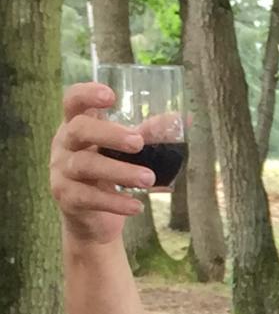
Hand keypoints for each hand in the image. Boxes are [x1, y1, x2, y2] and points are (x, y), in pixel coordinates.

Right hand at [49, 83, 152, 241]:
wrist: (93, 219)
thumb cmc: (109, 175)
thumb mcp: (125, 152)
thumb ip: (148, 135)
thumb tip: (182, 119)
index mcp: (77, 125)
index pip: (73, 101)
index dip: (86, 94)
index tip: (110, 95)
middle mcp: (65, 144)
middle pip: (79, 129)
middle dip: (109, 134)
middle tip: (138, 142)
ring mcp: (62, 170)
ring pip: (85, 164)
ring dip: (119, 171)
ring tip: (148, 178)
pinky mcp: (67, 197)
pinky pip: (89, 197)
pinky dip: (115, 202)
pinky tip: (137, 206)